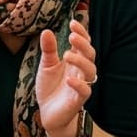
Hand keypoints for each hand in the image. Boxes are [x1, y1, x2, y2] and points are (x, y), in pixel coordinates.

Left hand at [36, 21, 96, 136]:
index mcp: (74, 60)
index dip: (81, 33)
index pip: (82, 44)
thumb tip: (46, 31)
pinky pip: (85, 91)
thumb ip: (48, 50)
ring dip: (80, 61)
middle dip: (83, 44)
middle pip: (90, 54)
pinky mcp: (78, 100)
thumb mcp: (46, 66)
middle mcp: (80, 71)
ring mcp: (81, 84)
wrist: (48, 113)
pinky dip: (79, 84)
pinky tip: (69, 79)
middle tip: (71, 36)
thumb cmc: (50, 88)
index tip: (73, 23)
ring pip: (90, 71)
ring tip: (66, 56)